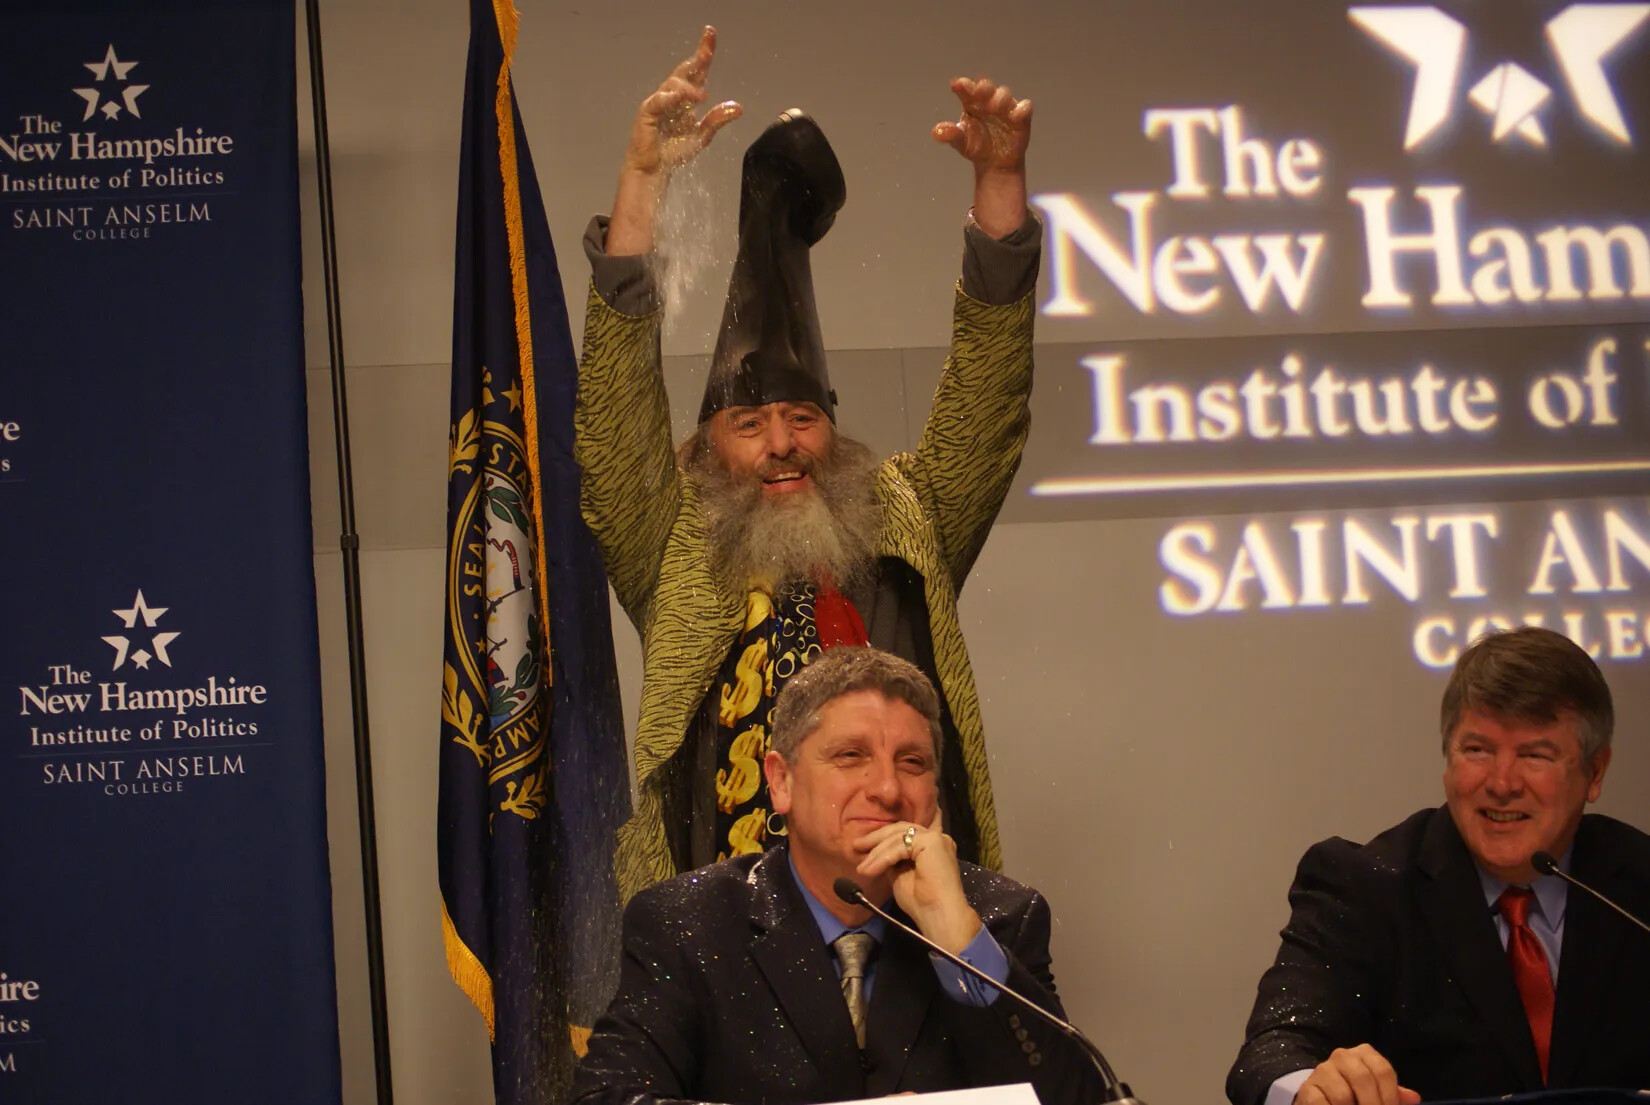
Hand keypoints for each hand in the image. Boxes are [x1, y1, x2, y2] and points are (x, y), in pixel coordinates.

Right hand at [622, 26, 741, 179]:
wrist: (655, 170)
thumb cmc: (673, 151)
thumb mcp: (702, 135)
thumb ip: (717, 120)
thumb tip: (738, 108)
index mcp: (685, 98)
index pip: (697, 71)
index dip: (704, 53)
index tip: (711, 34)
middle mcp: (671, 95)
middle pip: (684, 71)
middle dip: (697, 57)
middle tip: (708, 48)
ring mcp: (658, 102)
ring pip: (673, 84)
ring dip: (688, 88)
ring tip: (702, 97)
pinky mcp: (647, 113)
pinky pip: (658, 101)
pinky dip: (668, 98)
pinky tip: (678, 97)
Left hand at [855, 811, 980, 954]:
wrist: (938, 915)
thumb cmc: (921, 902)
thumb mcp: (900, 876)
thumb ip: (893, 861)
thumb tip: (878, 853)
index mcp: (931, 846)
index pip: (906, 833)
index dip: (884, 835)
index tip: (863, 843)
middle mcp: (936, 838)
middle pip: (900, 830)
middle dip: (876, 838)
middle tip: (856, 846)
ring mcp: (936, 838)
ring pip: (898, 837)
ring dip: (877, 852)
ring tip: (862, 868)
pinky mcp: (932, 841)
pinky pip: (901, 846)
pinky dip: (883, 858)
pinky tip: (871, 870)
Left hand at [932, 77, 1030, 173]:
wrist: (995, 163)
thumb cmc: (976, 146)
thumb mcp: (961, 143)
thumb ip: (951, 135)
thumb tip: (937, 132)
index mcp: (971, 103)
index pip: (967, 89)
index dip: (963, 85)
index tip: (956, 85)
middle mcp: (988, 100)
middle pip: (986, 86)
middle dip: (983, 87)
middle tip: (978, 92)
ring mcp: (1005, 107)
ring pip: (1004, 93)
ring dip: (1000, 98)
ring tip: (993, 108)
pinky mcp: (1021, 117)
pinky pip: (1025, 107)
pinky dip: (1022, 109)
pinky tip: (1016, 116)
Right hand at [1296, 1045, 1420, 1104]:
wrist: (1322, 1095)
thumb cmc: (1356, 1092)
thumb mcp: (1377, 1092)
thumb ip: (1394, 1094)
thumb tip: (1414, 1098)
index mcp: (1363, 1054)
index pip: (1383, 1071)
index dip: (1390, 1096)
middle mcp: (1342, 1056)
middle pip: (1363, 1079)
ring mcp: (1322, 1071)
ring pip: (1342, 1095)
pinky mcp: (1308, 1089)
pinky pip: (1321, 1103)